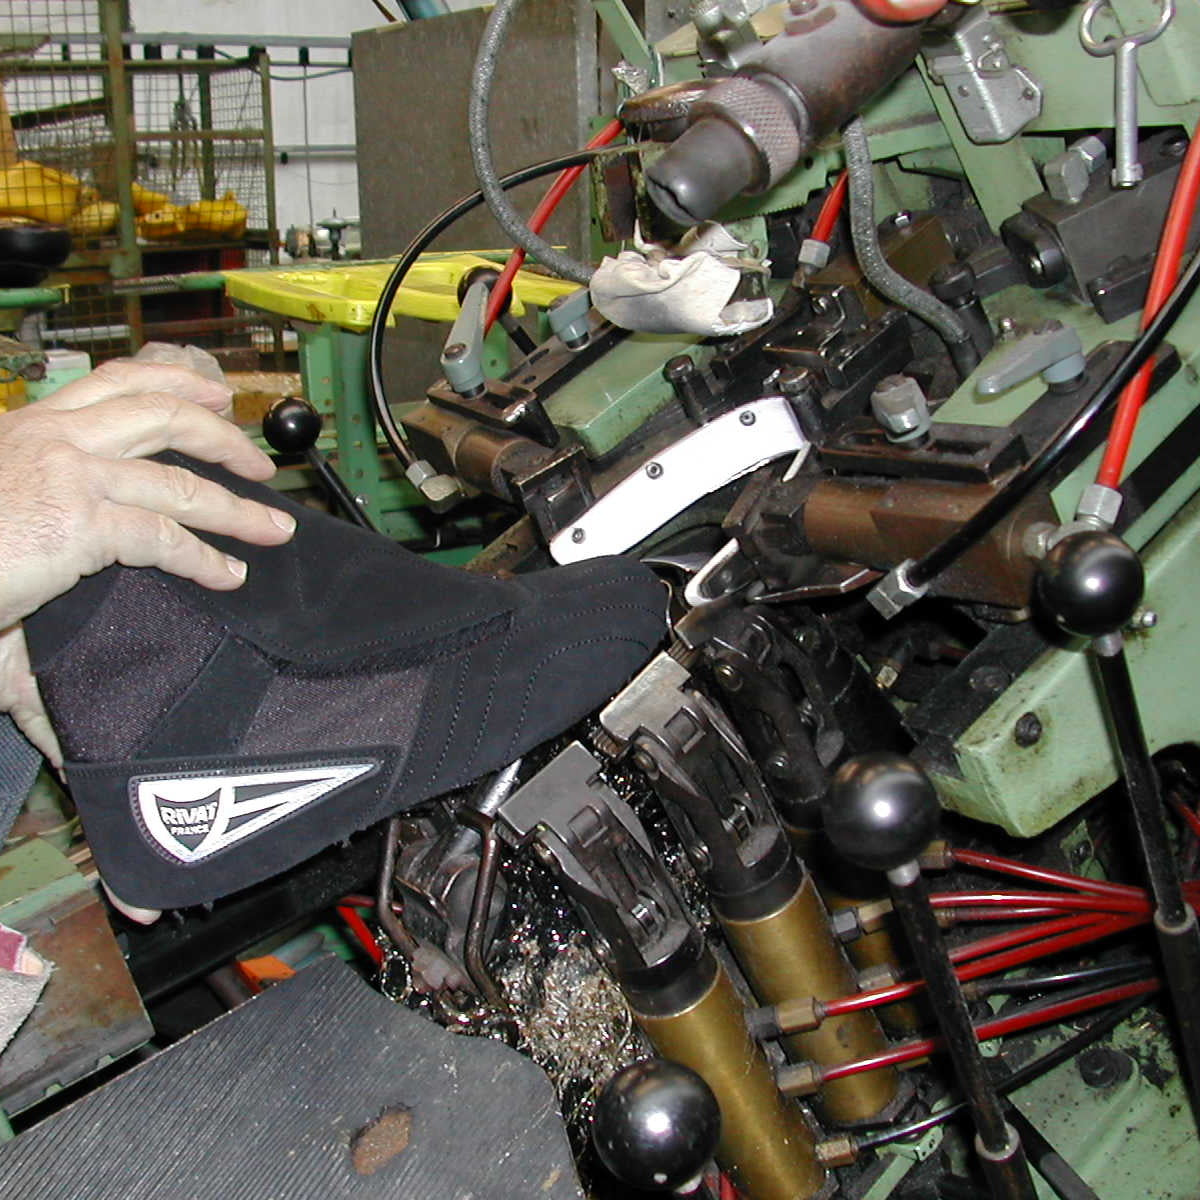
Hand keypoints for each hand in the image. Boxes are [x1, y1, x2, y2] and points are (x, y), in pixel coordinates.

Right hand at [0, 360, 297, 764]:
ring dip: (236, 506)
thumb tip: (67, 566)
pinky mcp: (82, 521)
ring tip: (273, 526)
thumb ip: (36, 526)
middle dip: (222, 434)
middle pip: (163, 413)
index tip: (213, 396)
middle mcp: (54, 437)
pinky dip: (205, 558)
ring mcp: (71, 475)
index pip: (114, 383)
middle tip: (257, 461)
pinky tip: (228, 574)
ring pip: (179, 480)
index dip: (174, 383)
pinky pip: (166, 537)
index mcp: (30, 426)